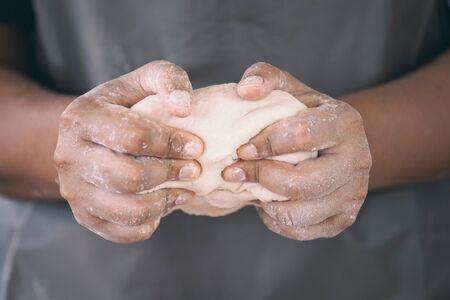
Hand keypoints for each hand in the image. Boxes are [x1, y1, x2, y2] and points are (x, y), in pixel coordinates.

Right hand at [54, 61, 203, 242]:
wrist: (90, 136)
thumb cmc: (124, 107)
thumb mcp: (142, 82)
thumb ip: (167, 80)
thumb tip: (184, 107)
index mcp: (81, 118)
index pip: (132, 137)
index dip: (171, 144)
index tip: (197, 145)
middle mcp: (68, 156)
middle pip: (129, 177)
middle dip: (170, 174)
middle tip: (195, 169)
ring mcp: (74, 190)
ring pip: (128, 210)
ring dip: (165, 202)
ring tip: (186, 189)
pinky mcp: (84, 215)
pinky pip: (124, 232)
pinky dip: (152, 222)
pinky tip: (166, 203)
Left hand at [223, 62, 370, 239]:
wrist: (336, 144)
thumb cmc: (305, 115)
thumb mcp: (290, 89)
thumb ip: (266, 77)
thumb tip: (246, 90)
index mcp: (345, 123)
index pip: (300, 136)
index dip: (263, 144)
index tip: (240, 148)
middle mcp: (358, 161)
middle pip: (300, 183)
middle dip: (260, 178)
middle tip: (234, 171)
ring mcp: (353, 195)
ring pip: (299, 212)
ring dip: (265, 201)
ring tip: (251, 185)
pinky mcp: (343, 219)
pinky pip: (301, 230)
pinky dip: (275, 219)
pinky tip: (266, 201)